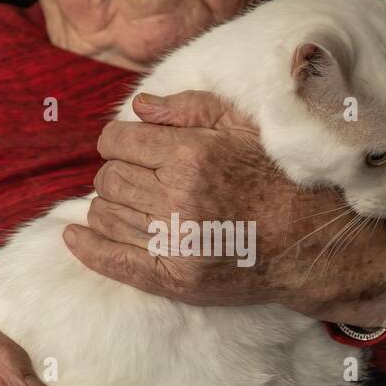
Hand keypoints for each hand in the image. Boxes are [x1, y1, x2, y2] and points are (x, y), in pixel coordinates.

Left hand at [64, 90, 385, 321]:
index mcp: (191, 155)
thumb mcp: (243, 128)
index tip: (128, 147)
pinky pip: (112, 260)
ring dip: (109, 205)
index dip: (117, 142)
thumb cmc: (279, 179)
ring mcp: (175, 242)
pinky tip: (74, 236)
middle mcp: (177, 198)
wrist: (312, 243)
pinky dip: (87, 246)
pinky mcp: (175, 279)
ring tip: (131, 204)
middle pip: (108, 178)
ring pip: (106, 214)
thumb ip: (189, 109)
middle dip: (115, 173)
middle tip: (136, 177)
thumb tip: (137, 107)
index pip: (117, 142)